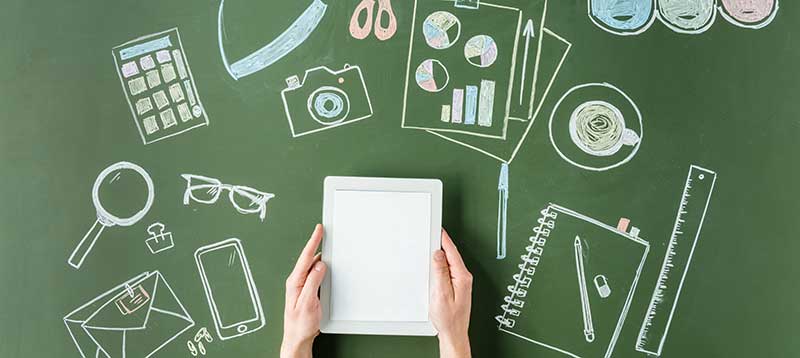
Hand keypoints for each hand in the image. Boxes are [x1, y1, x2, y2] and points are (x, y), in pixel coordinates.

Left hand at [281, 224, 326, 357]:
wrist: (297, 337)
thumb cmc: (300, 324)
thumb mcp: (308, 303)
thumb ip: (313, 283)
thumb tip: (320, 266)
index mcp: (295, 282)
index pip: (305, 257)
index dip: (313, 242)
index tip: (318, 230)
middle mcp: (297, 281)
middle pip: (309, 258)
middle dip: (317, 244)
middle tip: (325, 232)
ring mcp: (301, 285)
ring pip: (312, 266)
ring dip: (320, 257)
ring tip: (328, 246)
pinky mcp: (307, 290)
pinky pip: (315, 274)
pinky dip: (321, 268)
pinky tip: (326, 266)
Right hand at [430, 229, 472, 357]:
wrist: (453, 333)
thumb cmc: (448, 318)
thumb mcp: (440, 293)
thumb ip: (440, 272)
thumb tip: (438, 254)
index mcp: (462, 277)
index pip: (452, 252)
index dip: (444, 239)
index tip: (438, 229)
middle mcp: (464, 278)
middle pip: (452, 255)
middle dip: (442, 244)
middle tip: (433, 234)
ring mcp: (461, 283)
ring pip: (450, 263)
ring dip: (442, 255)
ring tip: (433, 246)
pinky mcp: (457, 287)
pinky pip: (449, 271)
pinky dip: (442, 265)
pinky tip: (436, 264)